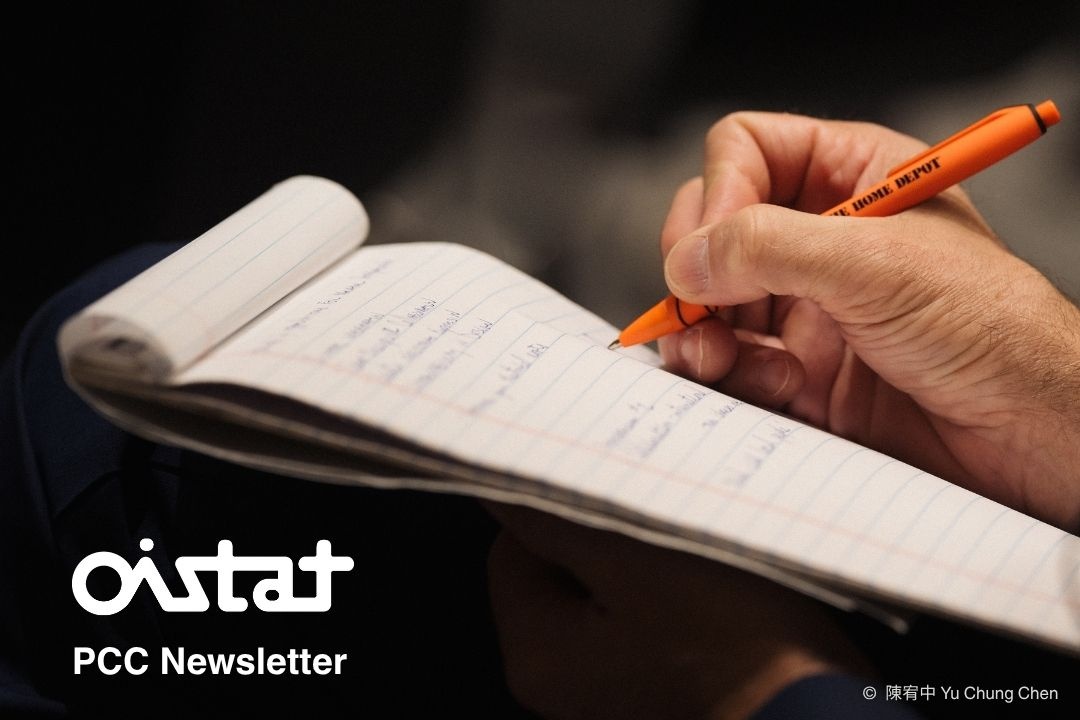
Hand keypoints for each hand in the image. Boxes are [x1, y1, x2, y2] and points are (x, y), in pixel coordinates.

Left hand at [486, 503, 872, 719]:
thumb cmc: (732, 647)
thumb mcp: (634, 560)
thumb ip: (558, 517)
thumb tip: (501, 482)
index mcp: (537, 651)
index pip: (514, 543)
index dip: (556, 496)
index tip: (595, 463)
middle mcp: (563, 678)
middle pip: (564, 565)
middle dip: (606, 521)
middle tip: (652, 493)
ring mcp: (614, 683)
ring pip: (612, 585)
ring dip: (644, 547)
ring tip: (689, 528)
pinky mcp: (662, 681)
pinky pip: (649, 612)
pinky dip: (671, 583)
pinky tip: (710, 567)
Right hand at [657, 112, 1079, 529]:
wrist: (1025, 434)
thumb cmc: (989, 330)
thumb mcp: (874, 266)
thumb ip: (767, 248)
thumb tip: (687, 259)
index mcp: (852, 177)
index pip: (747, 150)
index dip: (721, 192)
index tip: (714, 246)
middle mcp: (822, 236)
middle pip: (714, 227)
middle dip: (696, 270)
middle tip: (697, 305)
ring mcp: (808, 305)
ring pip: (711, 300)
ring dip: (700, 330)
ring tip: (712, 356)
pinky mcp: (800, 368)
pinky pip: (731, 360)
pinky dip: (730, 373)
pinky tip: (769, 384)